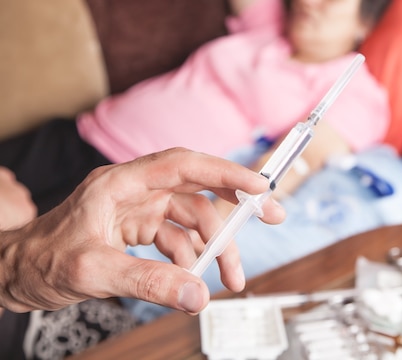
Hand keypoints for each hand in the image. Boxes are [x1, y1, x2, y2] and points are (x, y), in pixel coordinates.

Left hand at [0, 148, 284, 313]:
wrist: (16, 275)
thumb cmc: (41, 261)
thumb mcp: (93, 272)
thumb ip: (149, 282)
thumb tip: (198, 295)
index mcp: (121, 184)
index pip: (184, 165)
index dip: (226, 171)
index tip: (260, 185)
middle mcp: (136, 191)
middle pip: (199, 191)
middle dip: (236, 209)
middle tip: (272, 218)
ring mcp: (139, 211)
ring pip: (194, 221)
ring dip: (216, 248)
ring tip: (229, 279)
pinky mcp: (140, 231)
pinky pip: (180, 241)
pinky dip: (194, 260)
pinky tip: (194, 280)